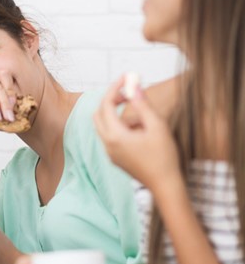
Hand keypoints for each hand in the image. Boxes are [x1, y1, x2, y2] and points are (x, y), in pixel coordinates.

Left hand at [93, 76, 181, 192]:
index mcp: (115, 135)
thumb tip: (134, 86)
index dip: (114, 88)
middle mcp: (107, 144)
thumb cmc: (163, 157)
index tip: (126, 77)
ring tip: (143, 117)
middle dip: (111, 99)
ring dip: (117, 114)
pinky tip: (142, 130)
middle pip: (99, 113)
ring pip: (104, 125)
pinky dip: (121, 127)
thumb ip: (143, 105)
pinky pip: (111, 136)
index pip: (106, 104)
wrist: (165, 186)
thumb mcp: (156, 127)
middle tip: (129, 92)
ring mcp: (109, 152)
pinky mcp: (115, 158)